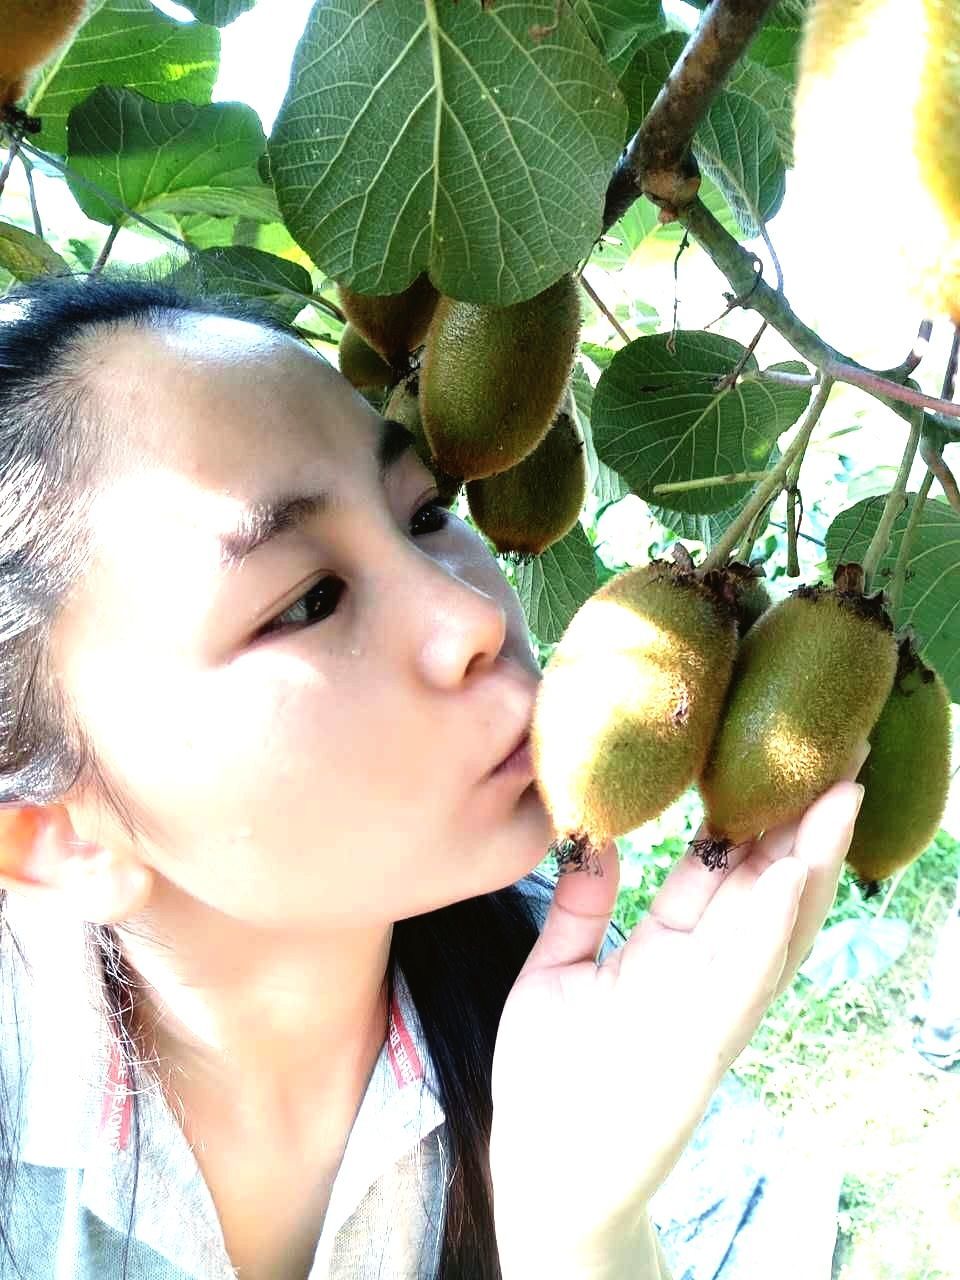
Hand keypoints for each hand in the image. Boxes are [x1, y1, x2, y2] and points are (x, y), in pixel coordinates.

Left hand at [490, 744, 868, 1260]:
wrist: (540, 1176)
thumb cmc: (549, 1078)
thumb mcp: (555, 972)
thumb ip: (580, 907)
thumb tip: (593, 837)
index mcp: (665, 953)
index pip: (718, 871)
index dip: (749, 816)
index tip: (766, 757)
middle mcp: (699, 973)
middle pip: (763, 885)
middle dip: (801, 822)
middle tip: (832, 752)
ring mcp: (708, 1006)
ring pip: (775, 921)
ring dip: (811, 857)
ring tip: (839, 791)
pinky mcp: (704, 1042)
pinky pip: (747, 972)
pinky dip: (773, 920)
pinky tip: (796, 869)